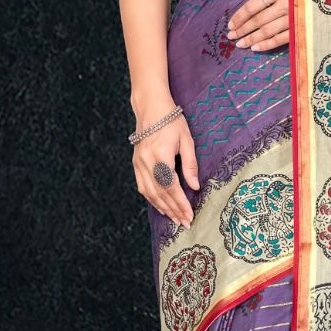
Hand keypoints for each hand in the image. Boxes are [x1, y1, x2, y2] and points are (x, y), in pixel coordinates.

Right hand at [133, 110, 199, 227]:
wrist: (150, 108)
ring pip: (150, 193)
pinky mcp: (135, 163)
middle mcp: (146, 162)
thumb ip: (190, 165)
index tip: (189, 215)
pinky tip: (161, 207)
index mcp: (160, 155)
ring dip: (162, 208)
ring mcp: (138, 163)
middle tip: (184, 223)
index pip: (171, 186)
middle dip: (173, 210)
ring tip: (174, 219)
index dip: (180, 203)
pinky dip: (151, 199)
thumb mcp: (187, 140)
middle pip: (160, 193)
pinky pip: (142, 187)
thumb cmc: (172, 121)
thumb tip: (194, 187)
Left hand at [227, 0, 289, 51]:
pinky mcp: (300, 28)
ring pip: (267, 30)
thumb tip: (255, 5)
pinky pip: (281, 39)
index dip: (240, 15)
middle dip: (242, 28)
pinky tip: (256, 47)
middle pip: (258, 19)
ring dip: (251, 38)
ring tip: (240, 44)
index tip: (230, 23)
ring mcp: (293, 18)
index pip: (253, 4)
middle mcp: (285, 4)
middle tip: (231, 36)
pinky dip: (267, 44)